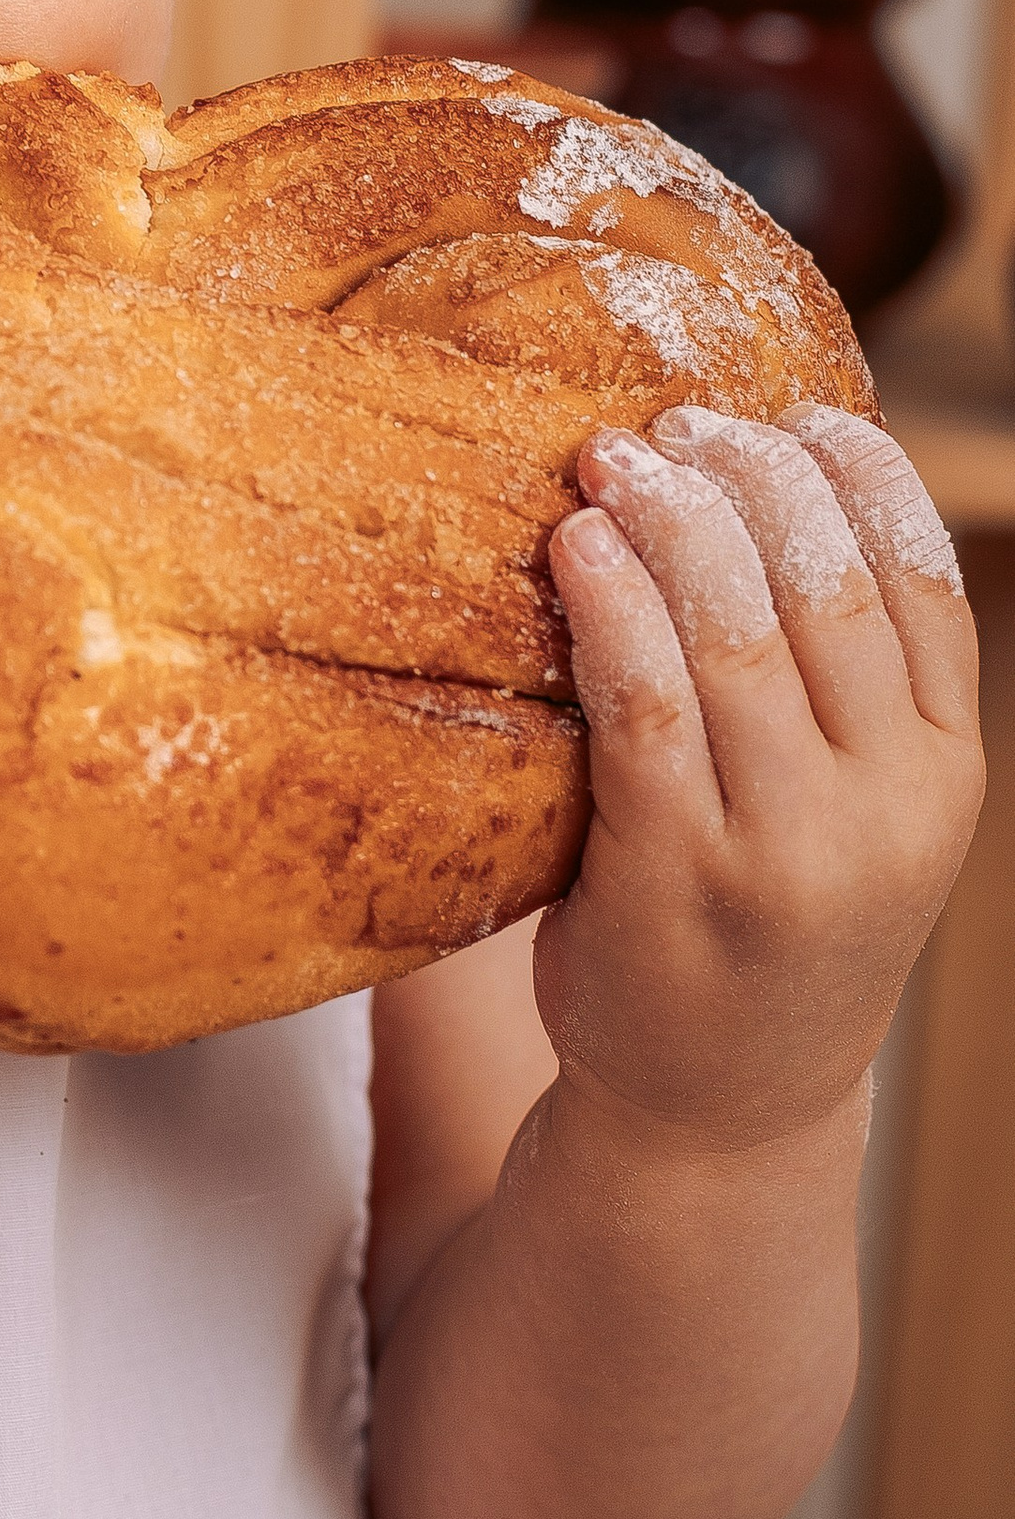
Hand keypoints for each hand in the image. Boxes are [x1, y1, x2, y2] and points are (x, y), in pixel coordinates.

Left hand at [536, 405, 982, 1154]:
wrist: (716, 1110)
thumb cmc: (765, 920)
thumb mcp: (853, 810)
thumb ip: (839, 684)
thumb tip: (762, 485)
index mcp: (945, 775)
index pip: (923, 583)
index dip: (855, 474)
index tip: (788, 408)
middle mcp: (888, 808)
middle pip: (828, 587)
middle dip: (751, 476)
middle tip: (677, 421)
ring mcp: (789, 849)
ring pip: (736, 633)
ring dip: (671, 519)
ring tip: (612, 459)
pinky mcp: (680, 877)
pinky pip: (646, 706)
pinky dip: (611, 607)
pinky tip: (574, 547)